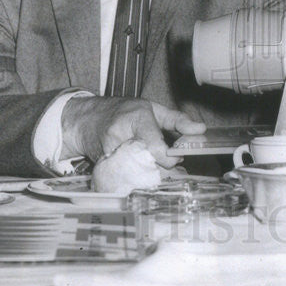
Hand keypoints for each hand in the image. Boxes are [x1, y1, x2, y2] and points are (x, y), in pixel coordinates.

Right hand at [62, 96, 205, 168]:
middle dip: (160, 165)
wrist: (84, 119)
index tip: (176, 157)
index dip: (168, 156)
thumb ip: (178, 120)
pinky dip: (132, 176)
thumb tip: (201, 130)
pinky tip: (135, 169)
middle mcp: (120, 135)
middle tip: (164, 160)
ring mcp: (108, 152)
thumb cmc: (123, 111)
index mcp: (136, 117)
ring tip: (149, 163)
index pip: (155, 145)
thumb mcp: (153, 108)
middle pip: (147, 161)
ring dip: (147, 171)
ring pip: (136, 171)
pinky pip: (123, 176)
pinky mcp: (101, 166)